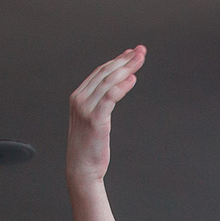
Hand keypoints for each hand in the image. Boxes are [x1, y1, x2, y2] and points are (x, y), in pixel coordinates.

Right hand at [67, 44, 145, 186]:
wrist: (81, 168)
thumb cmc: (90, 146)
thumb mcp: (93, 118)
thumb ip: (101, 102)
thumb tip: (119, 84)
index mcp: (78, 97)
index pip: (100, 72)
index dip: (117, 60)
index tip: (131, 53)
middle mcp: (80, 99)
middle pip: (105, 73)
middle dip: (125, 60)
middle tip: (141, 51)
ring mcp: (86, 109)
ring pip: (108, 82)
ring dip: (126, 68)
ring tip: (140, 60)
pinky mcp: (95, 119)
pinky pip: (110, 97)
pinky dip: (122, 86)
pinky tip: (132, 79)